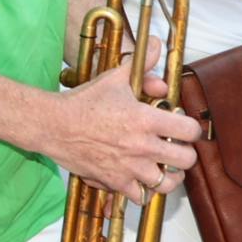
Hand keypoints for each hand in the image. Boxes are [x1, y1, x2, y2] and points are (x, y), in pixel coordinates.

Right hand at [45, 65, 201, 202]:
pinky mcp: (114, 181)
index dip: (190, 129)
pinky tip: (138, 181)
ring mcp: (129, 167)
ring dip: (168, 176)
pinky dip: (142, 191)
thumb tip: (159, 44)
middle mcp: (142, 146)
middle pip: (186, 160)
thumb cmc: (83, 102)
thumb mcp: (114, 79)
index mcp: (146, 119)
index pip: (190, 131)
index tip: (182, 128)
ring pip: (168, 183)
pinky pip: (141, 196)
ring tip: (162, 168)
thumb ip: (141, 64)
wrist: (52, 125)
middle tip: (175, 149)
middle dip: (184, 154)